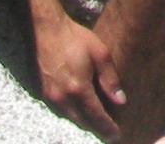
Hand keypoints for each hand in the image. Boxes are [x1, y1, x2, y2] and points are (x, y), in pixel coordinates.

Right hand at [34, 14, 125, 138]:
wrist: (46, 31)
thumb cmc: (76, 39)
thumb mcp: (100, 54)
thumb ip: (110, 79)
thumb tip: (121, 100)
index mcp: (78, 88)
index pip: (96, 116)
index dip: (107, 127)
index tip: (116, 136)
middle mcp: (62, 98)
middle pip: (82, 122)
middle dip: (96, 129)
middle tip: (110, 133)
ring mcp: (50, 97)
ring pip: (70, 118)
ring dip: (84, 123)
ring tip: (98, 124)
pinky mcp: (43, 94)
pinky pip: (60, 111)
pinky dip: (73, 115)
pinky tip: (81, 112)